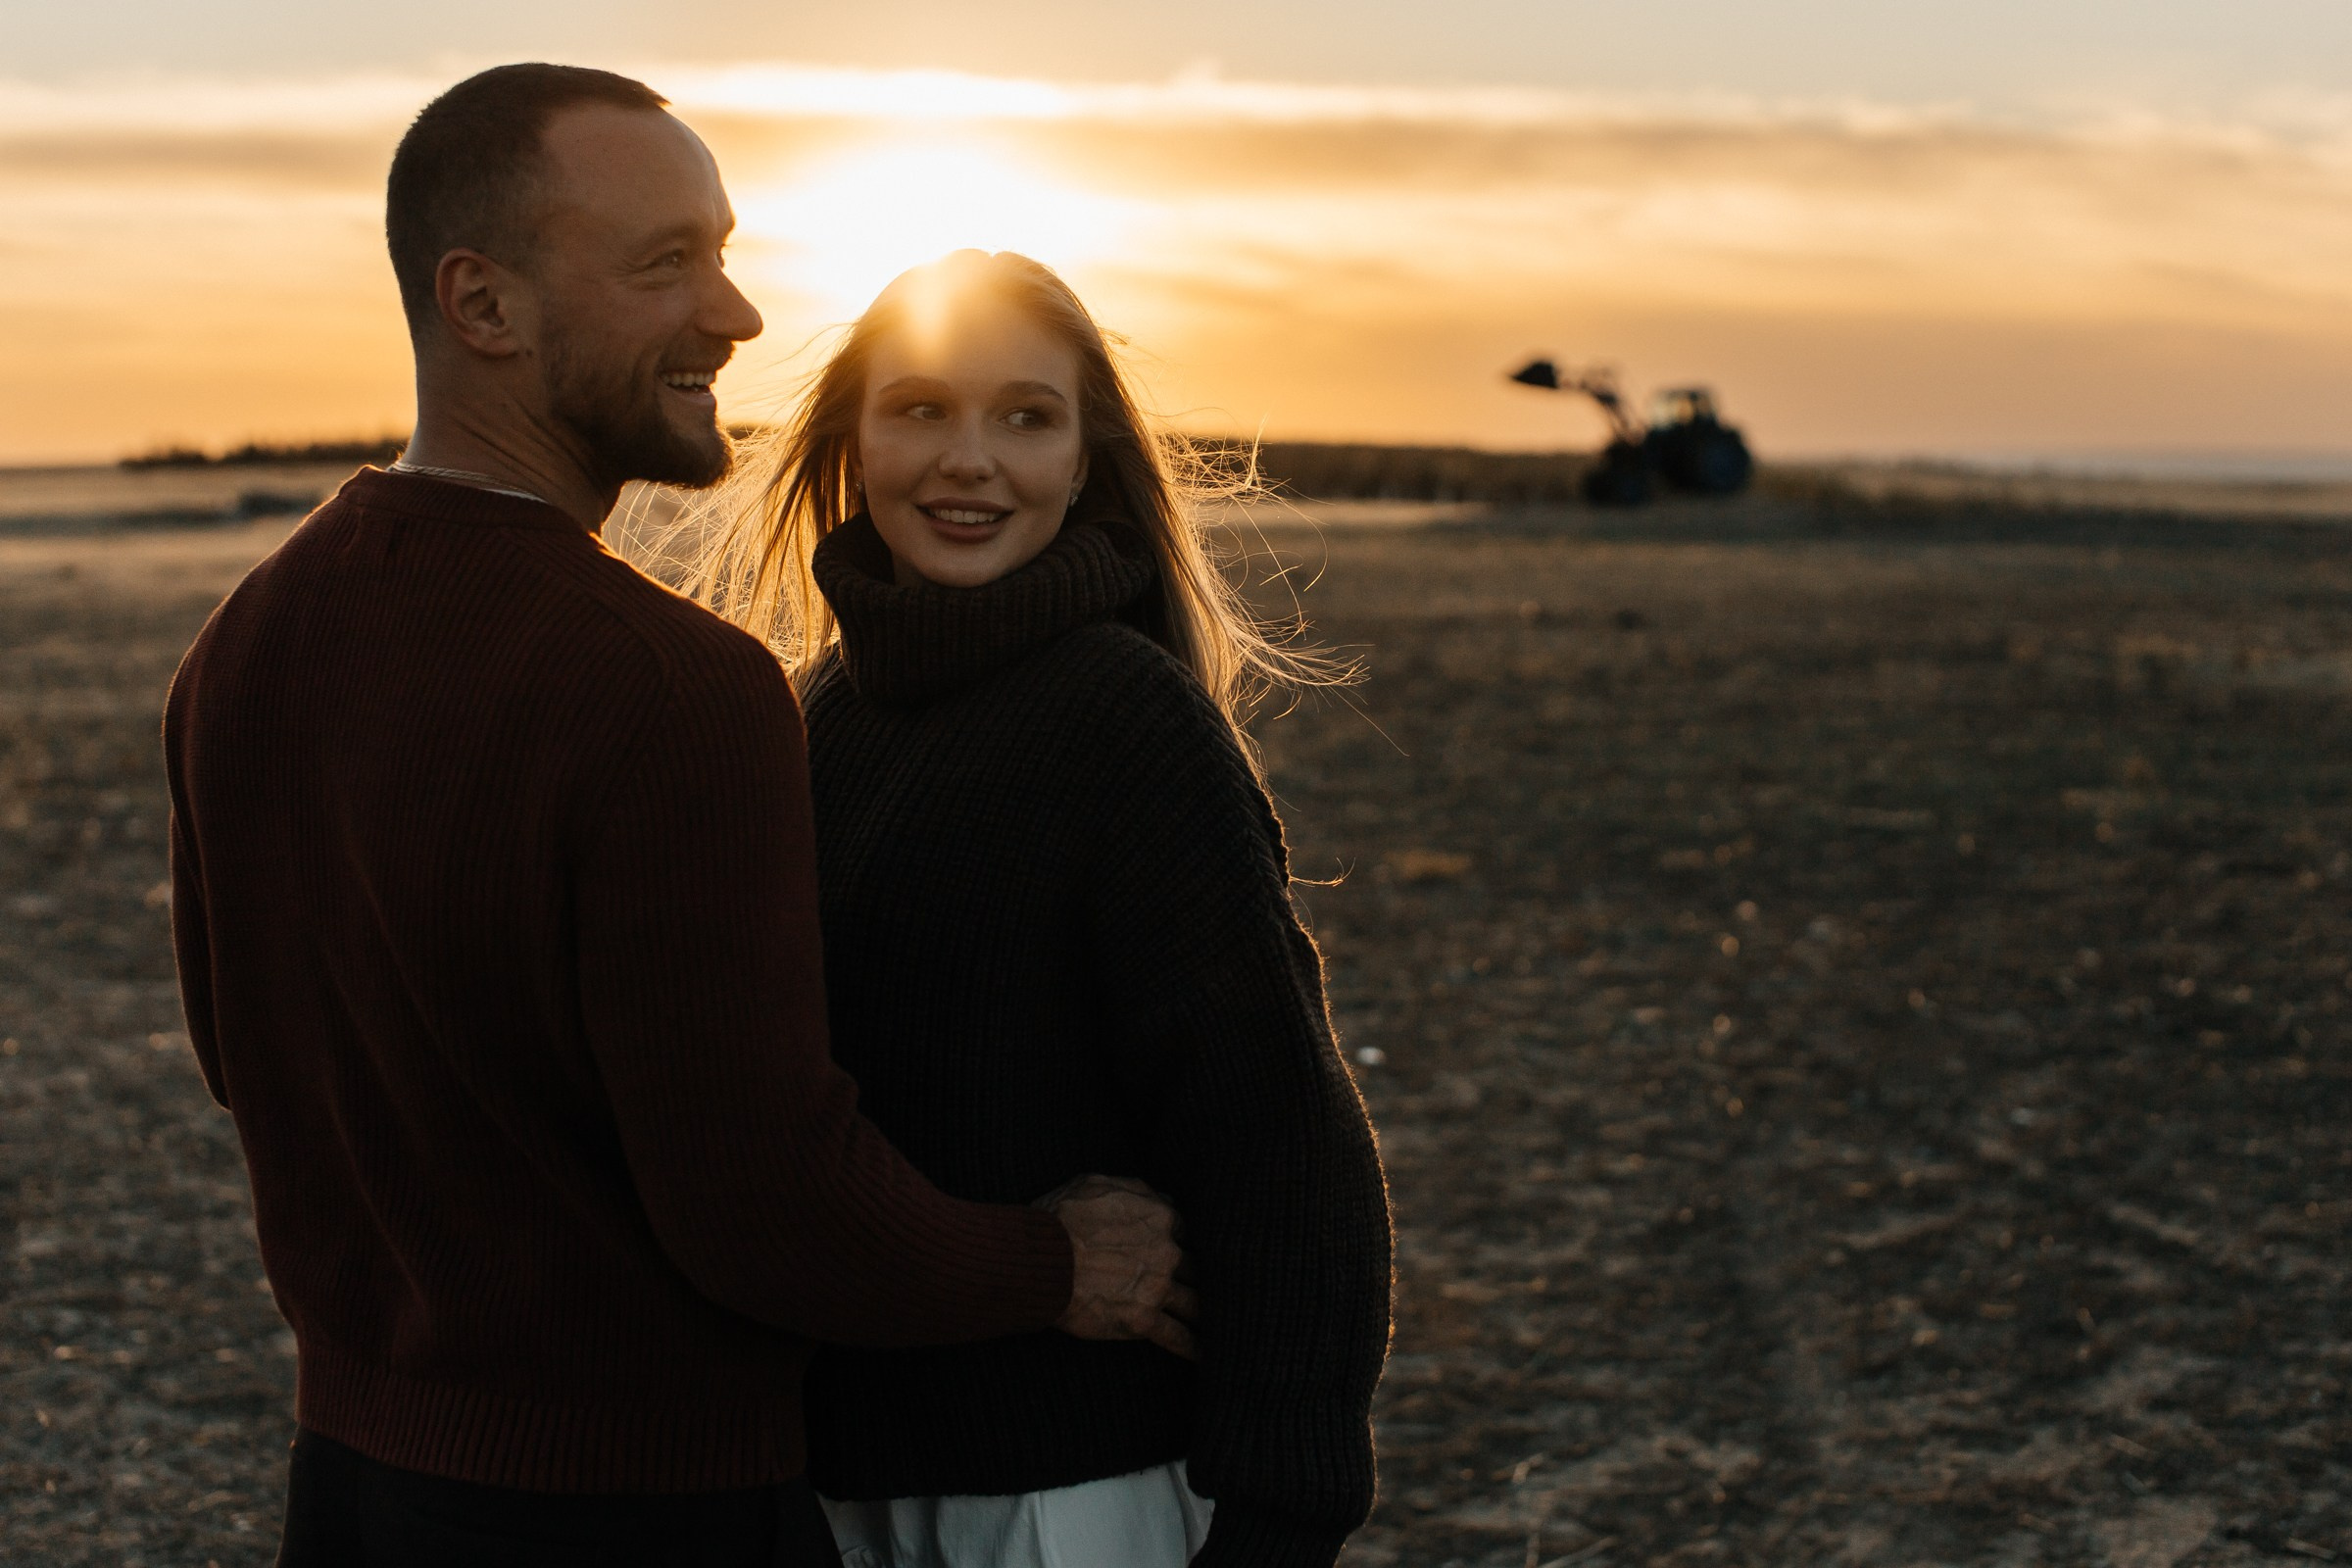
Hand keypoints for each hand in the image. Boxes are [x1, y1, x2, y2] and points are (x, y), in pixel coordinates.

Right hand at [1038, 1174, 1199, 1359]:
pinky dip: (1192, 1347)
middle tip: (1207, 1290)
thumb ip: (1135, 1190)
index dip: (1179, 1244)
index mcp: (1160, 1216)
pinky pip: (1177, 1336)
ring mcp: (1158, 1286)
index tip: (1179, 1256)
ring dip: (1205, 1314)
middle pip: (1194, 1267)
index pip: (1184, 1233)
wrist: (1039, 1260)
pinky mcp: (1143, 1319)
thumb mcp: (1097, 1184)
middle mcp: (1167, 1251)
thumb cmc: (1060, 1218)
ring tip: (1219, 1325)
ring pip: (1194, 1302)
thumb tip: (1159, 1198)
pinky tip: (1204, 1355)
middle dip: (1197, 1278)